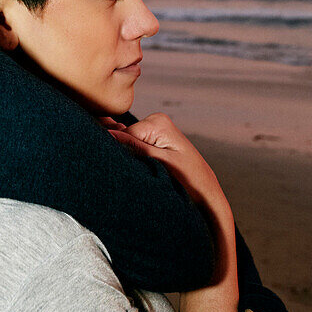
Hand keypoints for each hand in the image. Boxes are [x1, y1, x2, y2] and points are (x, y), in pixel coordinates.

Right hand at [100, 113, 224, 214]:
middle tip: (143, 169)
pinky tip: (148, 166)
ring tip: (149, 170)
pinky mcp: (156, 138)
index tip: (133, 167)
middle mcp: (156, 120)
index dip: (122, 152)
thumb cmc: (187, 179)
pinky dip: (137, 156)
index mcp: (158, 122)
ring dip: (133, 156)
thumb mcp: (158, 162)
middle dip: (128, 153)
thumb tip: (107, 134)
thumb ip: (133, 146)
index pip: (124, 134)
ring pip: (130, 142)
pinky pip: (137, 145)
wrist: (205, 190)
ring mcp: (156, 128)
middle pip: (126, 136)